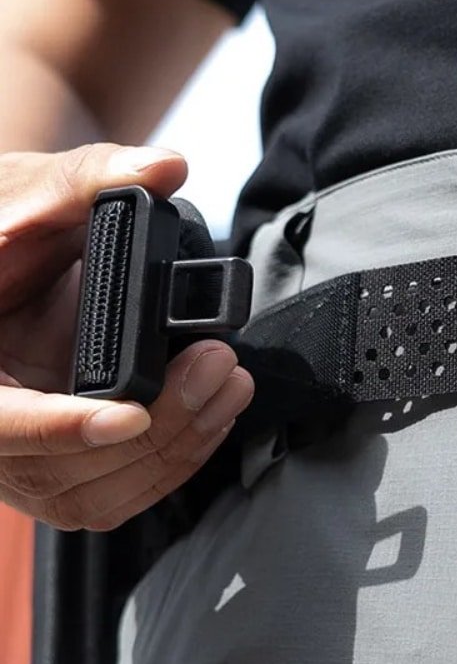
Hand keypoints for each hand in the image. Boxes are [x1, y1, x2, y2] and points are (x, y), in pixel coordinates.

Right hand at [0, 143, 253, 528]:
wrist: (10, 257)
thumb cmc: (8, 224)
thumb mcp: (33, 192)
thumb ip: (91, 178)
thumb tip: (163, 168)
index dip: (58, 426)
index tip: (131, 415)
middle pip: (58, 467)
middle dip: (155, 426)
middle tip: (216, 366)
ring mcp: (21, 455)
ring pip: (94, 494)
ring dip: (175, 449)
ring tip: (228, 385)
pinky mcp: (61, 464)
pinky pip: (115, 492)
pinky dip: (172, 462)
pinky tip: (213, 415)